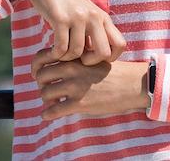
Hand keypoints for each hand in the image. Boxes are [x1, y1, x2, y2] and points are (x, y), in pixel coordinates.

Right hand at [4, 0, 125, 64]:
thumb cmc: (66, 4)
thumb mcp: (86, 15)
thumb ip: (94, 32)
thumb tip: (100, 57)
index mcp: (103, 17)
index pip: (120, 45)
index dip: (109, 58)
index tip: (93, 57)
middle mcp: (95, 17)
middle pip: (103, 53)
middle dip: (89, 63)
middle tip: (77, 59)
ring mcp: (79, 17)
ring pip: (77, 53)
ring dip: (66, 57)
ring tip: (60, 51)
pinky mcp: (61, 18)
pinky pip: (61, 48)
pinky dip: (55, 54)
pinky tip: (51, 50)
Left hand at [32, 51, 148, 119]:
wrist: (133, 84)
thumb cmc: (114, 71)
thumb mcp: (96, 56)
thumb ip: (77, 57)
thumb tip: (57, 63)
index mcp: (76, 55)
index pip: (43, 56)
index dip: (37, 66)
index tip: (39, 73)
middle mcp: (73, 68)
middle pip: (40, 75)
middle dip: (42, 84)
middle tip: (50, 88)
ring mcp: (76, 85)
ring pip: (45, 93)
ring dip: (46, 99)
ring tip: (54, 101)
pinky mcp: (79, 103)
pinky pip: (52, 111)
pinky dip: (47, 114)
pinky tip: (50, 114)